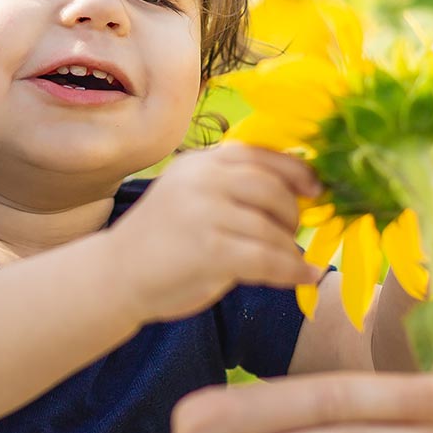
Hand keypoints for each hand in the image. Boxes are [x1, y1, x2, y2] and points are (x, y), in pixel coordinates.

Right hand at [108, 144, 325, 324]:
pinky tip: (304, 278)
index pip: (260, 154)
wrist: (116, 275)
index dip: (296, 170)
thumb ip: (232, 185)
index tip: (316, 189)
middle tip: (295, 233)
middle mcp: (202, 179)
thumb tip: (300, 189)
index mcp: (200, 162)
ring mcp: (204, 213)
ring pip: (272, 228)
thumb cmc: (162, 240)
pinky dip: (292, 271)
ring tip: (292, 261)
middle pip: (272, 187)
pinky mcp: (209, 250)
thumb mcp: (192, 196)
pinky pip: (267, 259)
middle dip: (292, 213)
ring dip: (289, 248)